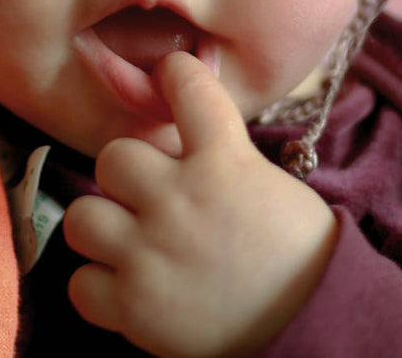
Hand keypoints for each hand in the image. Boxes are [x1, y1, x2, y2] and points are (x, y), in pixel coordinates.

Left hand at [64, 51, 337, 356]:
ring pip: (81, 218)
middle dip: (128, 177)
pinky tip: (127, 286)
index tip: (170, 76)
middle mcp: (180, 200)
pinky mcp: (136, 308)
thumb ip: (219, 153)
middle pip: (113, 157)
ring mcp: (152, 254)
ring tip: (127, 242)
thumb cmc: (298, 254)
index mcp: (224, 161)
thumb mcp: (266, 183)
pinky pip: (81, 284)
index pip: (185, 85)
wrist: (320, 326)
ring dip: (103, 229)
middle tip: (147, 196)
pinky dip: (99, 287)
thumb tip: (182, 130)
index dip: (174, 74)